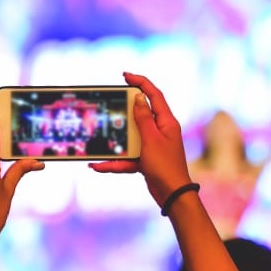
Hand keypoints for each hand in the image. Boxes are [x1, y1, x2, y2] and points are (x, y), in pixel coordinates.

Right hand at [90, 72, 192, 206]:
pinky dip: (114, 162)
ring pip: (130, 138)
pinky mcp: (146, 160)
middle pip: (139, 115)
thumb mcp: (151, 139)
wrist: (172, 194)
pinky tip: (99, 166)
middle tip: (109, 107)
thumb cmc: (165, 165)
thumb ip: (143, 118)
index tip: (125, 76)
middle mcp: (160, 131)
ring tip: (99, 143)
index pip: (154, 95)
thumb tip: (139, 98)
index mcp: (166, 122)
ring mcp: (153, 146)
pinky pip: (127, 157)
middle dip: (122, 114)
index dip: (140, 82)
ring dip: (114, 143)